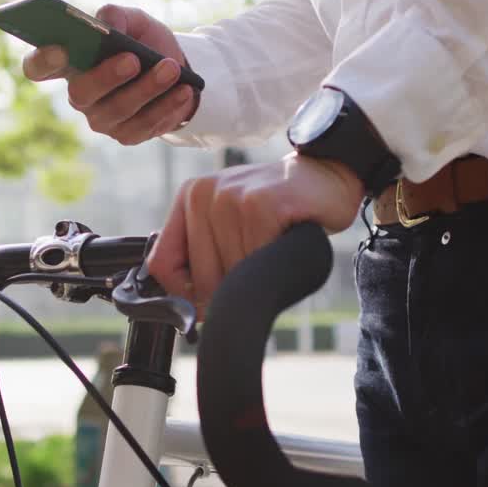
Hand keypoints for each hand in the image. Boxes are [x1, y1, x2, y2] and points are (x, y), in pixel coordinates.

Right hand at [21, 5, 198, 145]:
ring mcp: (102, 119)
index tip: (60, 48)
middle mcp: (80, 95)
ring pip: (118, 110)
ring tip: (172, 68)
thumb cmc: (144, 43)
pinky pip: (143, 126)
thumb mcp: (134, 21)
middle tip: (132, 59)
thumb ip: (117, 15)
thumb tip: (107, 27)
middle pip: (81, 93)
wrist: (177, 70)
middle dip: (107, 76)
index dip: (42, 60)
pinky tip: (183, 91)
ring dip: (147, 89)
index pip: (38, 67)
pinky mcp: (127, 135)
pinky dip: (166, 106)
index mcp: (69, 63)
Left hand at [145, 153, 363, 316]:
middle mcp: (203, 193)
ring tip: (272, 248)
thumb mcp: (229, 226)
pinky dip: (275, 266)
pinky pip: (258, 264)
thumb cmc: (276, 211)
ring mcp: (231, 197)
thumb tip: (189, 312)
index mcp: (189, 197)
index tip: (209, 300)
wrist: (326, 175)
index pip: (161, 265)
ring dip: (258, 277)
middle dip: (230, 289)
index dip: (184, 294)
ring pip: (231, 276)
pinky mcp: (261, 205)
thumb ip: (203, 256)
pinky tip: (285, 241)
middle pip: (200, 279)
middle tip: (257, 265)